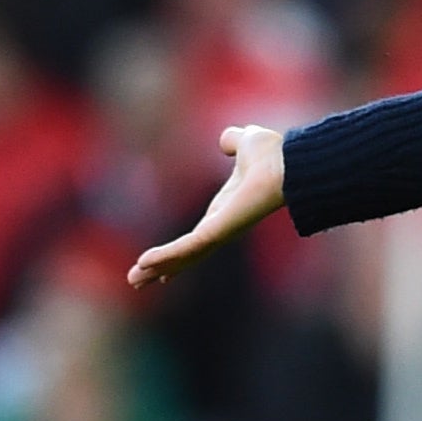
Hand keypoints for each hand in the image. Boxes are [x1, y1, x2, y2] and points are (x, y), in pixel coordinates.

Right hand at [127, 125, 285, 288]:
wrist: (288, 162)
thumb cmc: (273, 155)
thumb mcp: (245, 144)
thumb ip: (234, 142)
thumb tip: (227, 139)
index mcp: (225, 210)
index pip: (196, 237)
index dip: (177, 251)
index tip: (159, 264)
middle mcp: (222, 226)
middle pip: (186, 254)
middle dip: (161, 266)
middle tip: (135, 282)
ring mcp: (221, 232)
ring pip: (184, 256)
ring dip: (158, 267)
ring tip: (133, 281)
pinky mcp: (219, 232)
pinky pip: (188, 247)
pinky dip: (167, 256)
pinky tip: (146, 262)